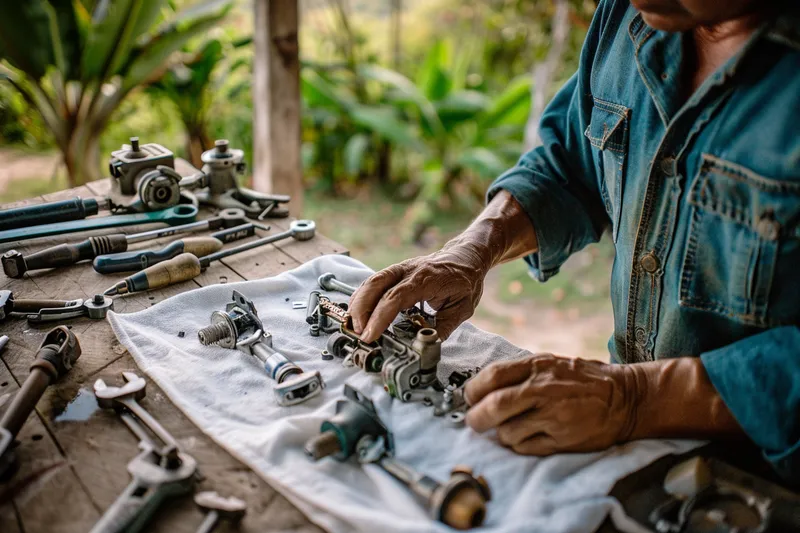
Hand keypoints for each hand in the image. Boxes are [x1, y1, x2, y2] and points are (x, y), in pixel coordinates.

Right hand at [349, 190, 538, 342]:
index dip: (380, 317)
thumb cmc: (465, 281)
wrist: (466, 256)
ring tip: (355, 327)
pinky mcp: (394, 272)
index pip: (396, 297)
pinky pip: (373, 282)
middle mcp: (408, 270)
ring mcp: (399, 268)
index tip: (370, 335)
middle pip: (376, 285)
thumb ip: (443, 327)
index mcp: (426, 279)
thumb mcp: (462, 308)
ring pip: (371, 282)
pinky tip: (359, 314)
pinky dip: (363, 298)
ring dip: (359, 304)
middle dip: (361, 310)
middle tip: (358, 333)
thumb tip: (423, 345)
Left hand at [464, 354, 636, 454]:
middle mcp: (543, 390)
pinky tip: (528, 437)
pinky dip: (518, 446)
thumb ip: (520, 373)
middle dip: (476, 418)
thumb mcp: (551, 363)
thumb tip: (482, 388)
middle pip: (493, 406)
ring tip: (511, 428)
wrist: (624, 398)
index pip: (491, 377)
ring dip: (501, 434)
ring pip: (506, 432)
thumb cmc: (583, 380)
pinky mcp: (562, 440)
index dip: (473, 391)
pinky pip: (525, 448)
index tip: (470, 399)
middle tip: (475, 422)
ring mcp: (553, 417)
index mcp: (538, 366)